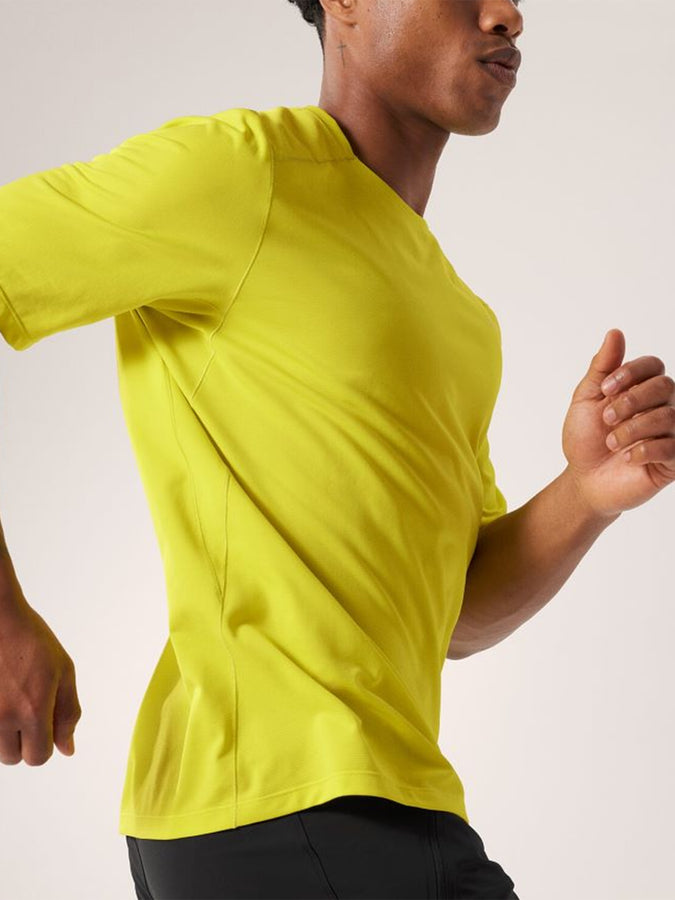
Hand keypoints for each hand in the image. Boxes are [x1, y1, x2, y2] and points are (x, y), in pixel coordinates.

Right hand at [0, 599, 80, 764]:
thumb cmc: (30, 640)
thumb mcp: (63, 672)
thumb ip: (68, 713)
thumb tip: (67, 749)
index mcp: (33, 711)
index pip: (38, 757)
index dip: (44, 743)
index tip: (43, 722)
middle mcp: (3, 718)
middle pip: (14, 758)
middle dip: (23, 740)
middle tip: (25, 707)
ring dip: (4, 734)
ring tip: (10, 700)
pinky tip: (1, 696)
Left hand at [562, 328, 674, 517]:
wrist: (584, 480)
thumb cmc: (586, 439)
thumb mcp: (587, 400)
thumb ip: (602, 368)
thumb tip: (615, 332)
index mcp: (642, 389)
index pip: (653, 365)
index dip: (631, 373)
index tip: (605, 390)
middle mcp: (661, 407)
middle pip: (665, 386)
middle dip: (630, 401)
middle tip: (606, 419)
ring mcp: (671, 433)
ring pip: (667, 416)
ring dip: (631, 429)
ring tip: (611, 443)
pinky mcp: (673, 460)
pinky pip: (672, 446)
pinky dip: (644, 450)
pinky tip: (627, 457)